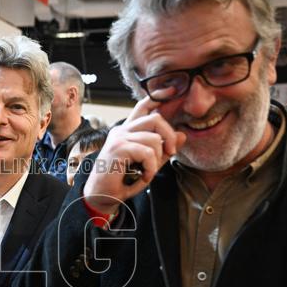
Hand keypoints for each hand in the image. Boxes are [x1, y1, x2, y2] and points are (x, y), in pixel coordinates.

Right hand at [82, 97, 185, 213]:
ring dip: (157, 159)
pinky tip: (144, 176)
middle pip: (155, 118)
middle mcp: (122, 130)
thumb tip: (182, 135)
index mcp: (128, 130)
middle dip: (169, 135)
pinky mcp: (118, 148)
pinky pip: (147, 153)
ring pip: (154, 139)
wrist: (103, 196)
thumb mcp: (149, 163)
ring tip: (149, 172)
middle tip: (171, 153)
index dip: (158, 96)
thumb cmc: (123, 180)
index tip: (174, 90)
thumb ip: (163, 150)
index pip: (143, 106)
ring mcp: (119, 138)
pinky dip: (150, 168)